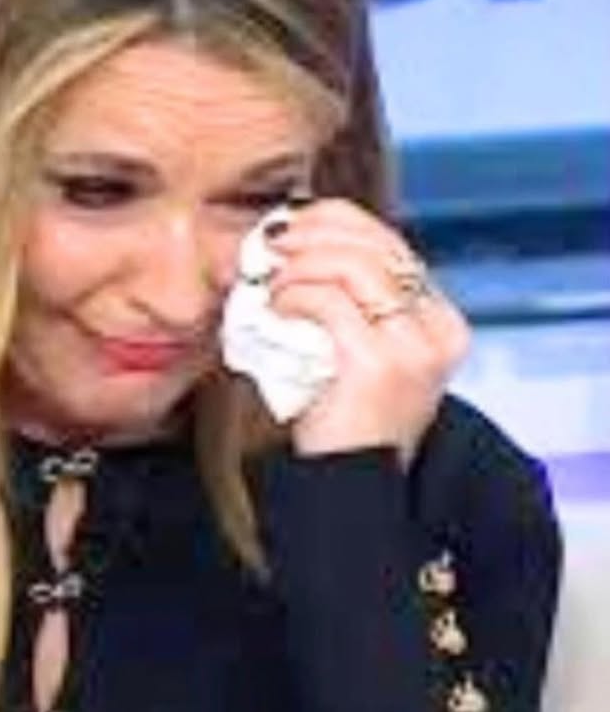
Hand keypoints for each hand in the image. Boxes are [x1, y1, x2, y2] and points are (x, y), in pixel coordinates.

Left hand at [266, 199, 470, 461]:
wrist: (352, 490)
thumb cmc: (345, 422)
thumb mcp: (363, 353)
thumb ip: (357, 304)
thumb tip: (304, 237)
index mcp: (442, 322)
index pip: (392, 244)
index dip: (337, 222)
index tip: (292, 225)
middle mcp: (438, 331)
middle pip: (377, 245)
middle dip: (315, 233)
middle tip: (271, 243)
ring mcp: (414, 347)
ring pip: (354, 265)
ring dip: (301, 263)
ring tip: (270, 280)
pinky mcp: (379, 363)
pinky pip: (330, 302)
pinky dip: (294, 294)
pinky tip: (274, 306)